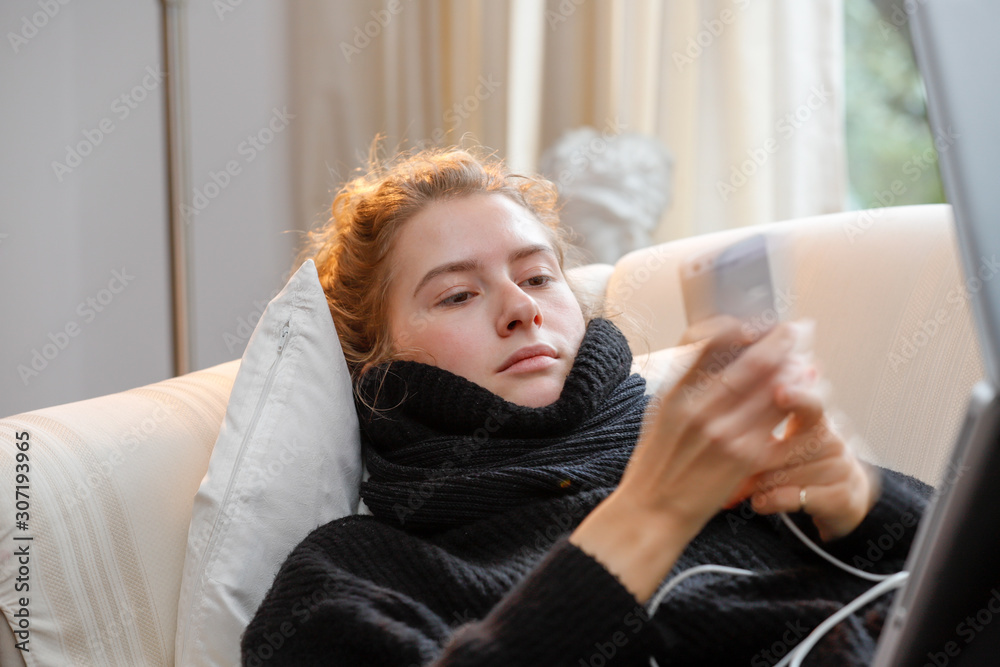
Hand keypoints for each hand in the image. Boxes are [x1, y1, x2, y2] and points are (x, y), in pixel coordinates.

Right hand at [614, 320, 813, 538]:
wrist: (652, 512)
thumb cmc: (654, 464)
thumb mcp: (657, 414)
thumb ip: (684, 385)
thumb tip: (711, 353)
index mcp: (676, 395)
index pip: (708, 344)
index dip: (737, 327)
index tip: (752, 322)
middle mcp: (701, 411)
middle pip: (749, 362)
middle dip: (778, 342)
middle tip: (795, 329)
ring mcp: (726, 434)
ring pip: (771, 390)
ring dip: (793, 370)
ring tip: (804, 359)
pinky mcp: (746, 458)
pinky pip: (778, 424)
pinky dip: (795, 403)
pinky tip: (805, 393)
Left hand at [729, 369, 880, 541]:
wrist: (840, 496)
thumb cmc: (800, 463)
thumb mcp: (783, 444)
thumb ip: (759, 432)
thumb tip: (720, 428)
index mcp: (814, 421)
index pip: (809, 405)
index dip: (796, 398)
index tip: (780, 392)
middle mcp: (831, 441)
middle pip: (782, 449)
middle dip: (751, 463)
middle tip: (729, 471)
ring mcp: (839, 469)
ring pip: (784, 475)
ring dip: (757, 485)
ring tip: (746, 489)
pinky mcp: (840, 496)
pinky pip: (794, 497)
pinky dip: (770, 501)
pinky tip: (761, 502)